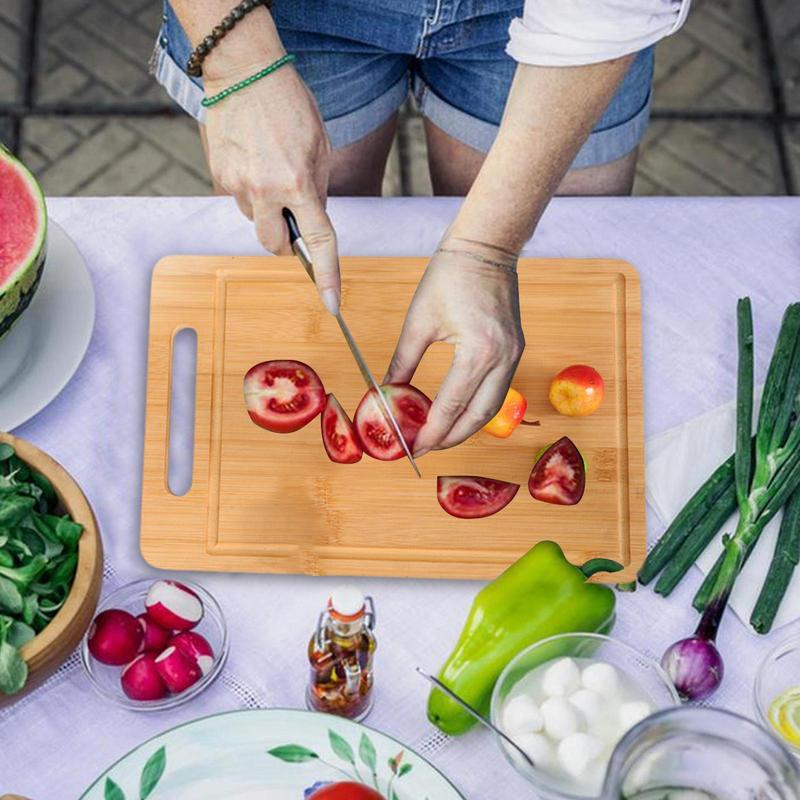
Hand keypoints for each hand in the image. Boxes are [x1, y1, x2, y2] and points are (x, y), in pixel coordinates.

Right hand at [203, 63, 339, 312]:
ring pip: (256, 221)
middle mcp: (265, 191)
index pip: (318, 242)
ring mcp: (237, 186)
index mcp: (298, 183)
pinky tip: (254, 161)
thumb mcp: (319, 147)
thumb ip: (317, 190)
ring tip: (270, 170)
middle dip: (286, 239)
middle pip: (274, 245)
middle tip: (292, 214)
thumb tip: (309, 222)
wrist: (243, 71)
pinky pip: (239, 200)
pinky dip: (250, 190)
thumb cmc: (288, 104)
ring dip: (267, 209)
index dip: (328, 276)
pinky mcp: (218, 177)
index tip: (331, 304)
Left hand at [385, 239, 524, 454]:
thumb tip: (386, 393)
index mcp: (478, 351)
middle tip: (425, 448)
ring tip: (439, 436)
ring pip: (492, 409)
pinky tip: (457, 412)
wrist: (486, 247)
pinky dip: (476, 407)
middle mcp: (502, 359)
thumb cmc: (450, 275)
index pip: (452, 406)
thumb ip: (402, 362)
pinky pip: (497, 391)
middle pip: (478, 417)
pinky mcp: (515, 350)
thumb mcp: (418, 321)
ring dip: (466, 427)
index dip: (431, 432)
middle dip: (451, 438)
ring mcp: (514, 355)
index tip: (414, 449)